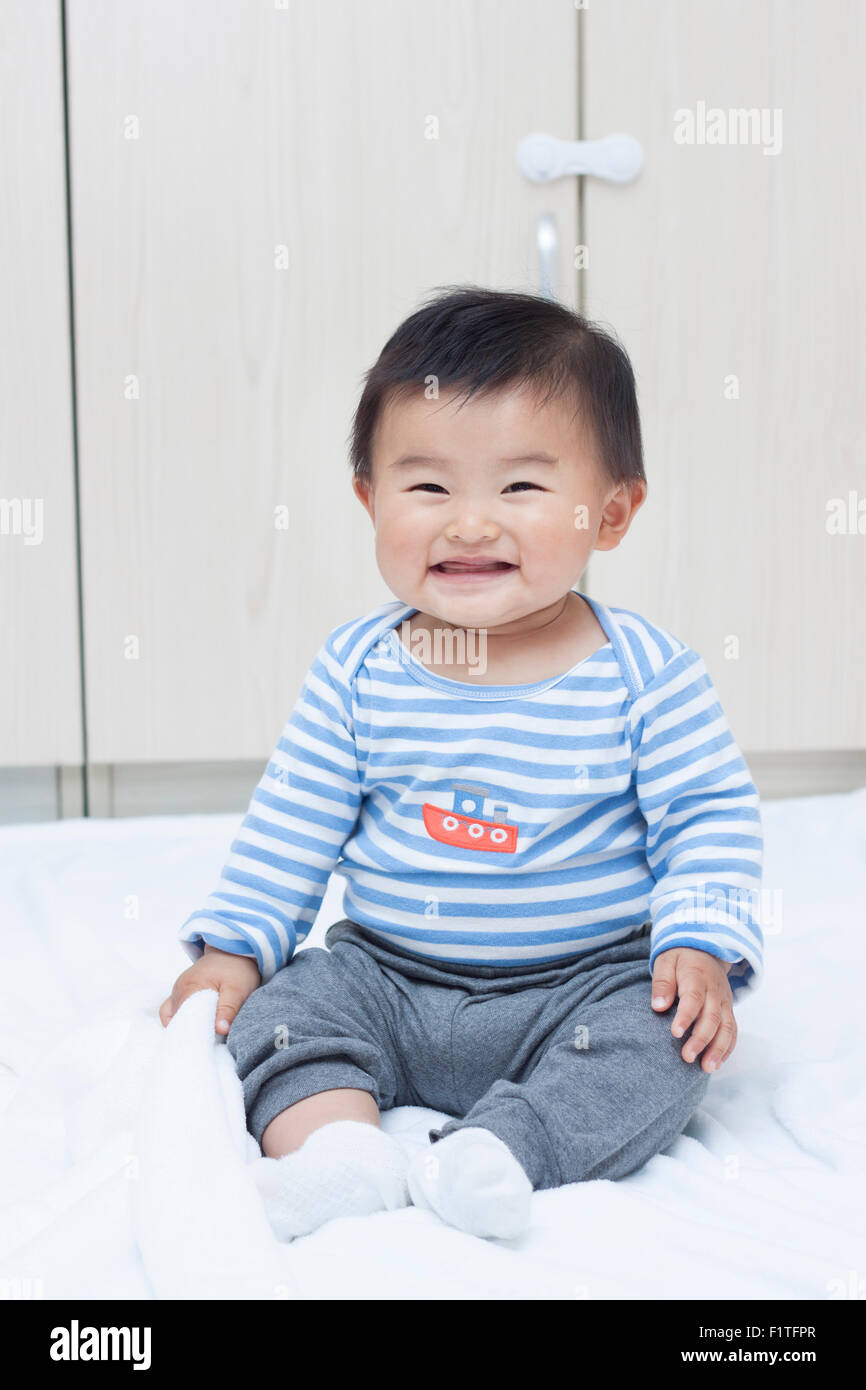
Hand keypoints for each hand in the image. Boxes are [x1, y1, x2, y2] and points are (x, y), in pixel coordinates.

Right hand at [159, 944, 261, 1036]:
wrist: (235, 951)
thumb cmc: (236, 969)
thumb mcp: (238, 989)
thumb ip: (228, 1009)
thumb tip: (220, 1030)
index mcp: (189, 988)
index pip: (181, 1020)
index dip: (190, 1035)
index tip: (203, 1044)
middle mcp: (179, 990)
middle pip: (174, 1020)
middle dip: (186, 1033)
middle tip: (204, 1043)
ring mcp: (179, 990)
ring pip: (174, 1016)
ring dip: (185, 1027)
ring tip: (201, 1037)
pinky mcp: (183, 992)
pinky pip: (175, 1010)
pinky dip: (183, 1020)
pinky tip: (196, 1027)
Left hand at [650, 947, 736, 1072]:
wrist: (705, 949)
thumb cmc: (680, 958)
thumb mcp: (666, 961)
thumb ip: (662, 983)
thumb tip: (658, 1006)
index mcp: (697, 976)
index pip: (693, 998)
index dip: (686, 1016)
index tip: (675, 1033)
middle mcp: (715, 991)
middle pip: (712, 1017)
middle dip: (701, 1039)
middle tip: (687, 1057)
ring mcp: (724, 1002)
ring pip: (727, 1027)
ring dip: (718, 1049)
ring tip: (706, 1068)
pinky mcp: (728, 1010)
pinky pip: (732, 1030)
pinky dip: (727, 1048)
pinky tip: (716, 1063)